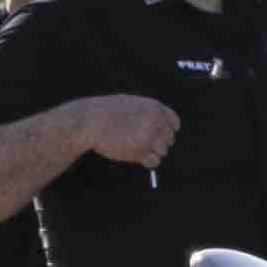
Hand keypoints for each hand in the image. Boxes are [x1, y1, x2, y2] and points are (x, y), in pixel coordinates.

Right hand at [51, 92, 177, 170]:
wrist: (91, 121)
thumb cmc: (106, 112)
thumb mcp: (131, 103)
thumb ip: (148, 113)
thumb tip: (160, 127)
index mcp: (155, 108)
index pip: (174, 123)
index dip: (168, 131)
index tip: (160, 136)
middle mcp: (155, 122)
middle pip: (169, 139)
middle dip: (159, 143)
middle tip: (143, 144)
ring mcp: (149, 137)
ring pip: (163, 152)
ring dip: (152, 153)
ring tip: (136, 148)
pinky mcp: (140, 151)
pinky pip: (154, 162)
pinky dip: (147, 162)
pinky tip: (137, 157)